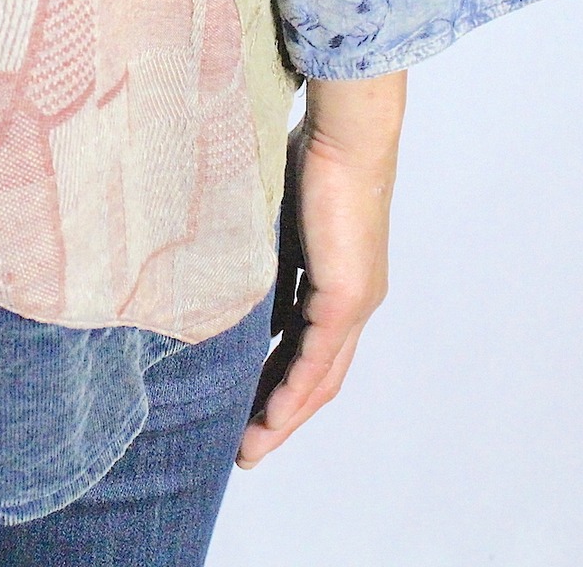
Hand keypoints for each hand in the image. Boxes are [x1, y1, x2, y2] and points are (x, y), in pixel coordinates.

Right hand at [238, 71, 405, 466]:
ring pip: (322, 378)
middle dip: (282, 414)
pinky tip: (271, 418)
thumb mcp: (277, 215)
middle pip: (321, 377)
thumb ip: (262, 248)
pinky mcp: (346, 296)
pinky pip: (318, 359)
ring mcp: (355, 302)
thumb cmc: (312, 156)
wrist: (346, 135)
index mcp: (340, 279)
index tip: (248, 405)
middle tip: (247, 446)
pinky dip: (293, 393)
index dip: (281, 379)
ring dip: (286, 416)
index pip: (312, 345)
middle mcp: (355, 299)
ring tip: (252, 447)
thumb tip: (226, 268)